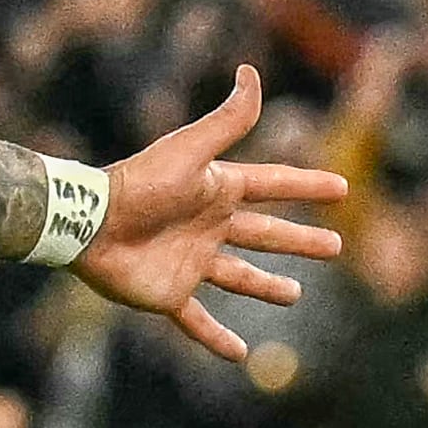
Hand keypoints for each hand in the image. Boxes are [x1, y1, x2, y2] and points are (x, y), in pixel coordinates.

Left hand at [75, 66, 346, 361]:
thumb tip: (251, 73)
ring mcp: (189, 261)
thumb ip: (227, 119)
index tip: (341, 188)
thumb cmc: (139, 185)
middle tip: (335, 245)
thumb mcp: (190, 150)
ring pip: (238, 276)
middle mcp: (206, 226)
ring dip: (266, 286)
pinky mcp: (169, 293)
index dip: (306, 185)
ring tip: (294, 294)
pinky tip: (240, 354)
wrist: (87, 223)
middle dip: (299, 239)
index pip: (272, 185)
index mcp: (215, 191)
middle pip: (264, 234)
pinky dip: (217, 339)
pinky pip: (197, 321)